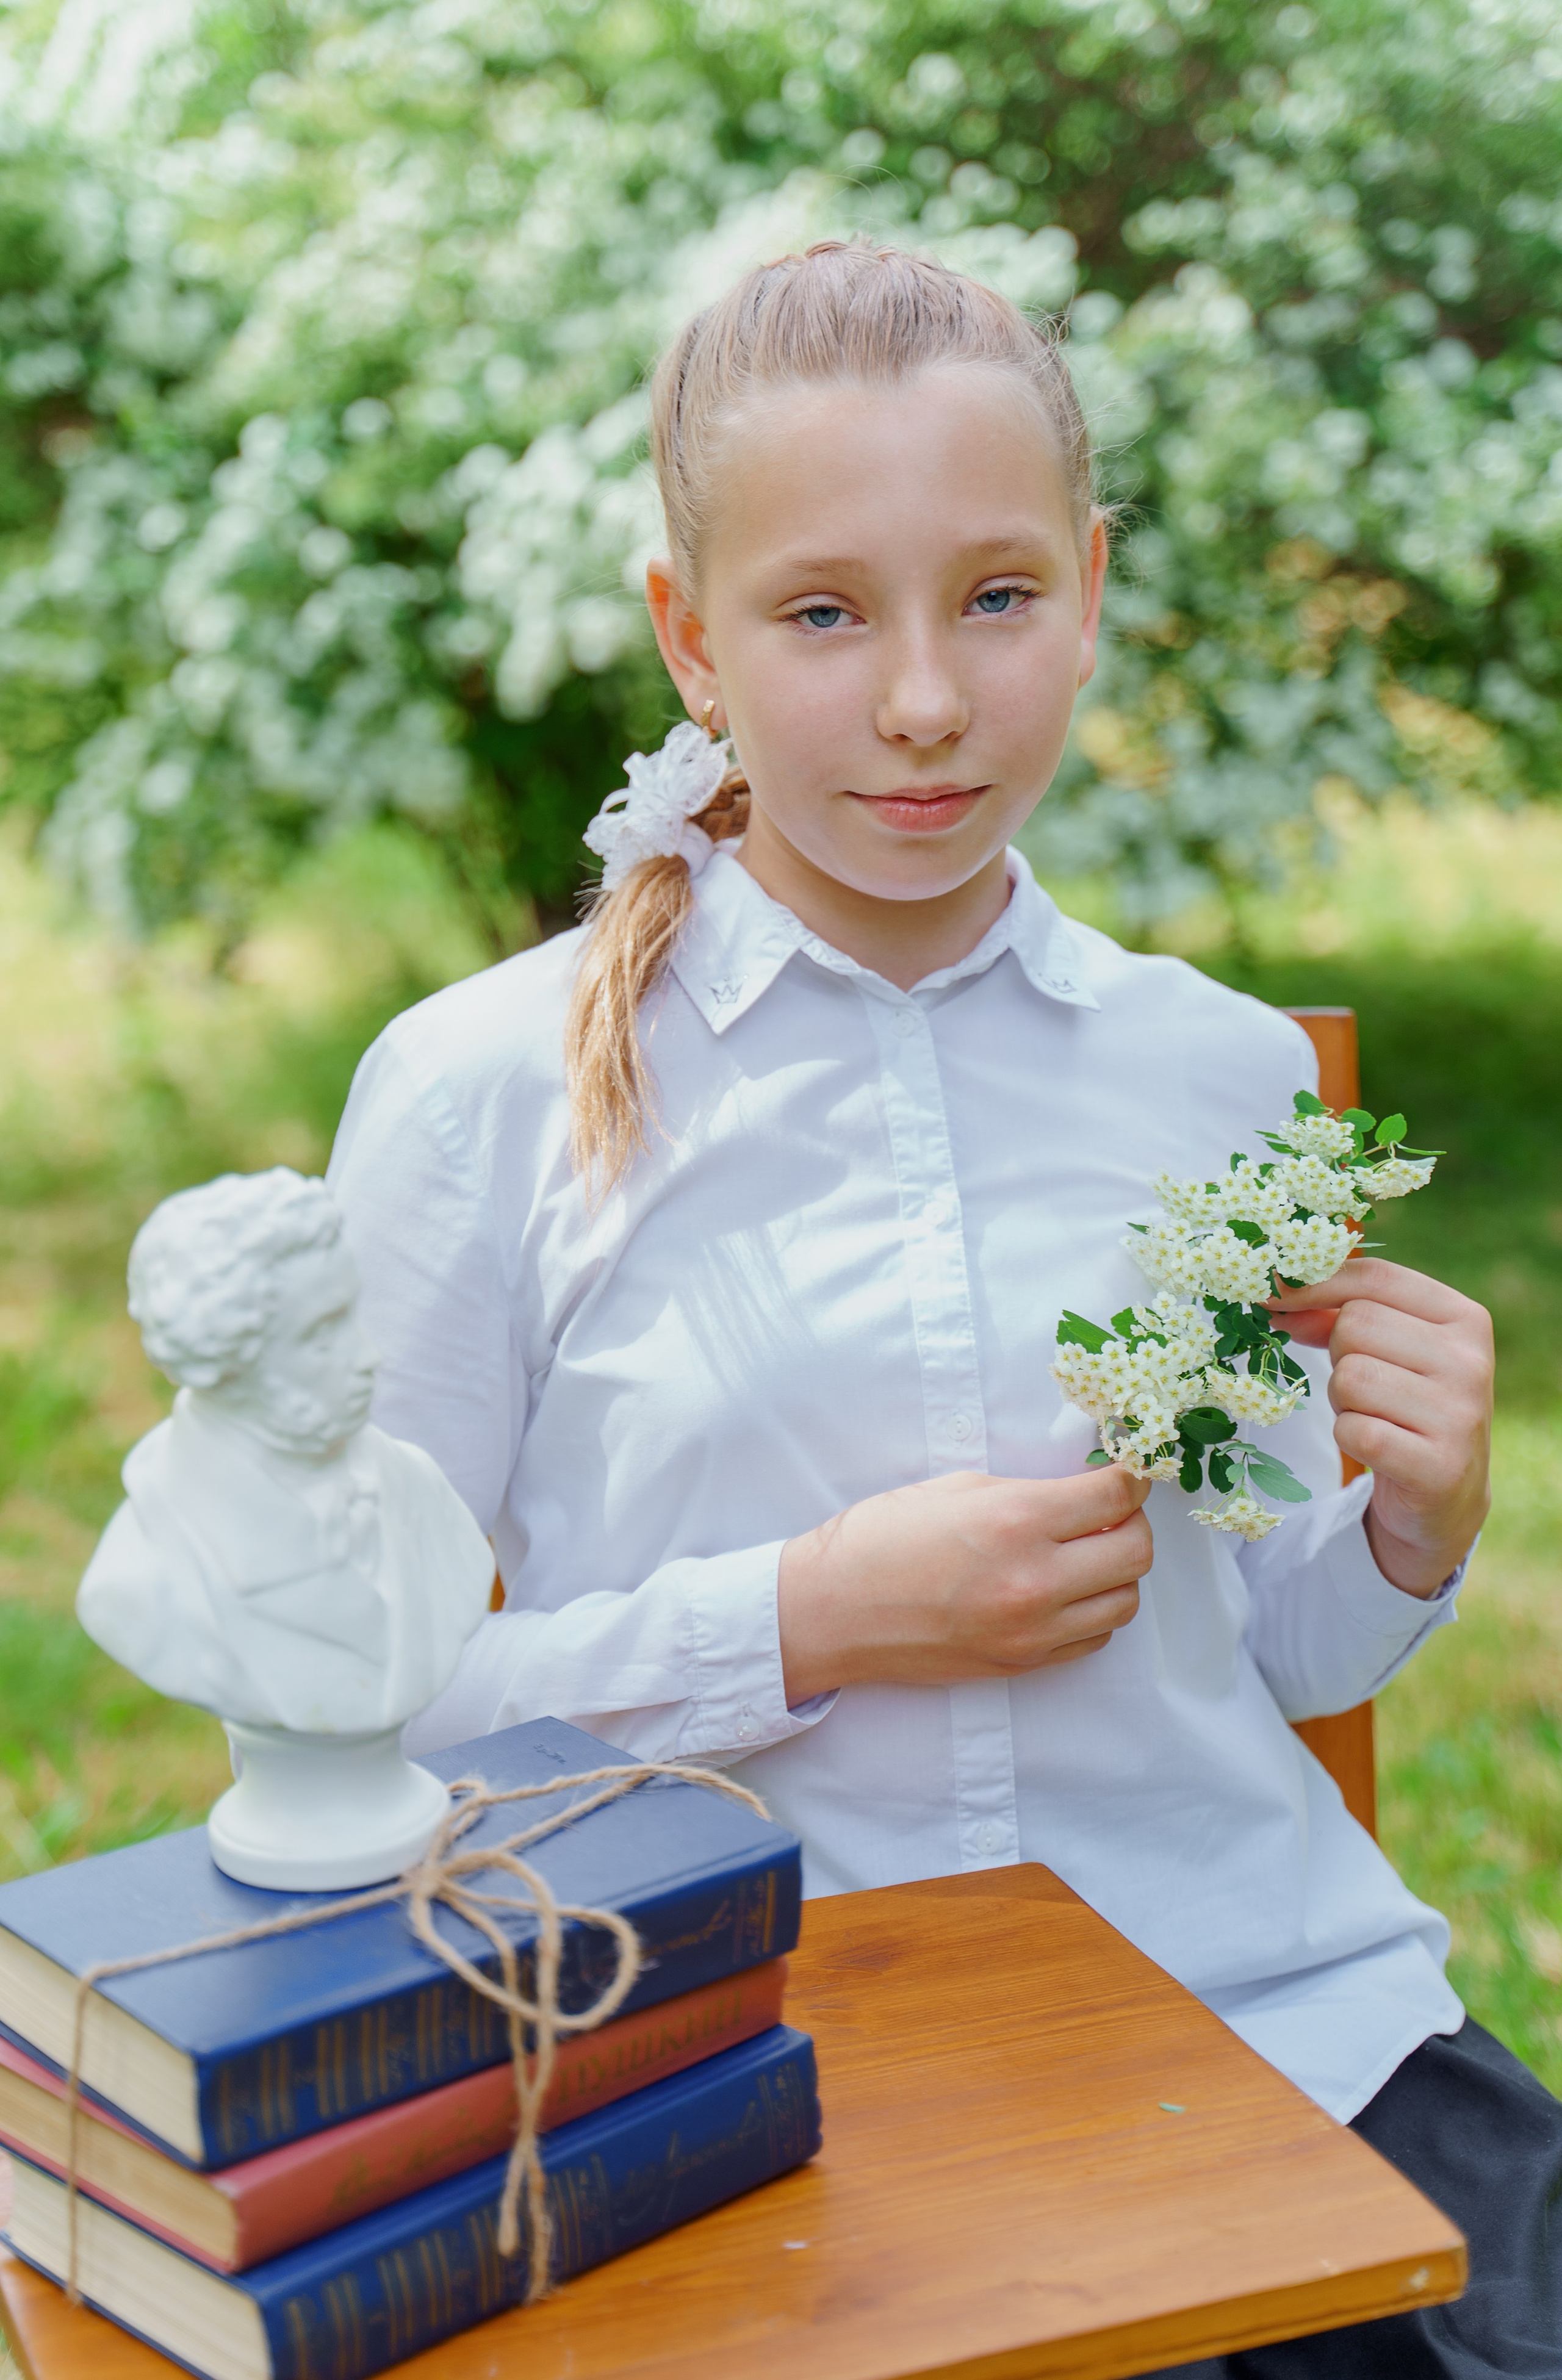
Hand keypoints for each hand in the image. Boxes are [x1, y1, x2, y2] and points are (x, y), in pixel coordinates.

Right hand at [777, 1467, 1152, 1703]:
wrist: (832, 1610)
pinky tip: (1060, 1591)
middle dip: (1131, 1522)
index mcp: (1017, 1521)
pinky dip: (1091, 1612)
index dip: (1130, 1477)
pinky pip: (1093, 1639)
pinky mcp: (1023, 1664)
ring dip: (1115, 1572)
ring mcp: (1032, 1631)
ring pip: (1124, 1601)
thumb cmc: (883, 1537)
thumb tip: (1086, 1493)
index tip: (1126, 1472)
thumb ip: (1030, 1491)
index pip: (1115, 1495)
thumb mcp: (959, 1489)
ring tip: (1082, 1553)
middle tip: (1106, 1511)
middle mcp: (1035, 1581)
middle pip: (1137, 1551)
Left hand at [1269, 1258, 1492, 1599]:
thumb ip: (1337, 1314)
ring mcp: (1460, 1414)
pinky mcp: (1440, 1466)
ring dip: (1343, 1401)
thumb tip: (1278, 1288)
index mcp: (1464, 1318)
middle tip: (1365, 1388)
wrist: (1446, 1494)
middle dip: (1339, 1356)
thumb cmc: (1406, 1406)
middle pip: (1354, 1325)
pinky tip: (1377, 1447)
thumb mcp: (1386, 1350)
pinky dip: (1350, 1437)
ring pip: (1349, 1377)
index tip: (1273, 1290)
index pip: (1375, 1277)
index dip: (1315, 1281)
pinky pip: (1354, 1431)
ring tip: (1375, 1416)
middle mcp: (1470, 1361)